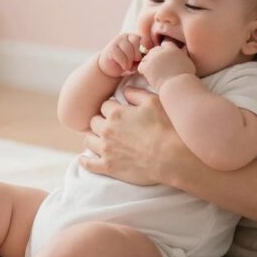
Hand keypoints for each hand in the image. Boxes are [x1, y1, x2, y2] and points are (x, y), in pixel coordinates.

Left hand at [80, 87, 199, 186]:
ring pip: (88, 140)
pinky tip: (84, 159)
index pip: (105, 105)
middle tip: (109, 125)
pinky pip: (89, 164)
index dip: (112, 106)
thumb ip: (137, 94)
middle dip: (101, 121)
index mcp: (116, 113)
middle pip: (94, 121)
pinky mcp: (109, 167)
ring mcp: (106, 149)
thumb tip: (125, 90)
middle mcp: (107, 130)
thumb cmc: (166, 127)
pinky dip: (85, 161)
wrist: (172, 157)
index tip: (117, 110)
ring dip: (93, 137)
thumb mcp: (154, 102)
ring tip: (100, 139)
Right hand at [97, 33, 143, 77]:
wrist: (111, 68)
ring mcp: (117, 41)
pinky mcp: (111, 48)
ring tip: (128, 66)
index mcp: (133, 37)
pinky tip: (123, 66)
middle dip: (136, 55)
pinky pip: (121, 55)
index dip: (142, 49)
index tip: (140, 58)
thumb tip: (146, 54)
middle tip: (133, 62)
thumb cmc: (126, 63)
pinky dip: (124, 63)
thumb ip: (142, 55)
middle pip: (135, 42)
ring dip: (130, 61)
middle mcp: (125, 37)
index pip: (141, 38)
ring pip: (128, 49)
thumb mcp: (137, 59)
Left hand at [137, 43, 195, 89]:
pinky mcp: (147, 66)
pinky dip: (143, 71)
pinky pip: (141, 66)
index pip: (165, 44)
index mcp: (173, 49)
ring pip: (146, 58)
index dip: (164, 51)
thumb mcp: (188, 63)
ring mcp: (154, 58)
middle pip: (154, 50)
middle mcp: (162, 51)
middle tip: (158, 68)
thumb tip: (179, 57)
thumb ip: (181, 57)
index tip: (165, 59)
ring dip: (149, 65)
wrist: (179, 86)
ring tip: (155, 74)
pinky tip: (149, 77)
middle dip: (155, 58)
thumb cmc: (186, 78)